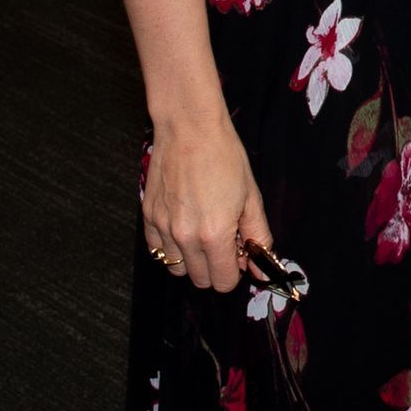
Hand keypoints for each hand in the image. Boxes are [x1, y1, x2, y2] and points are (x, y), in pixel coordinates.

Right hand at [141, 111, 272, 292]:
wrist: (189, 128)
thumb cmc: (224, 156)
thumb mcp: (251, 196)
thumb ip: (258, 237)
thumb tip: (261, 270)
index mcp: (214, 235)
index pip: (224, 282)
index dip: (236, 270)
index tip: (239, 252)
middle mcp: (185, 237)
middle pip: (201, 280)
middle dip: (216, 266)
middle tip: (223, 238)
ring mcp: (163, 228)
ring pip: (177, 269)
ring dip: (193, 259)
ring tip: (202, 230)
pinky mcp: (148, 218)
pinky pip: (158, 251)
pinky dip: (171, 247)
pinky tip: (184, 224)